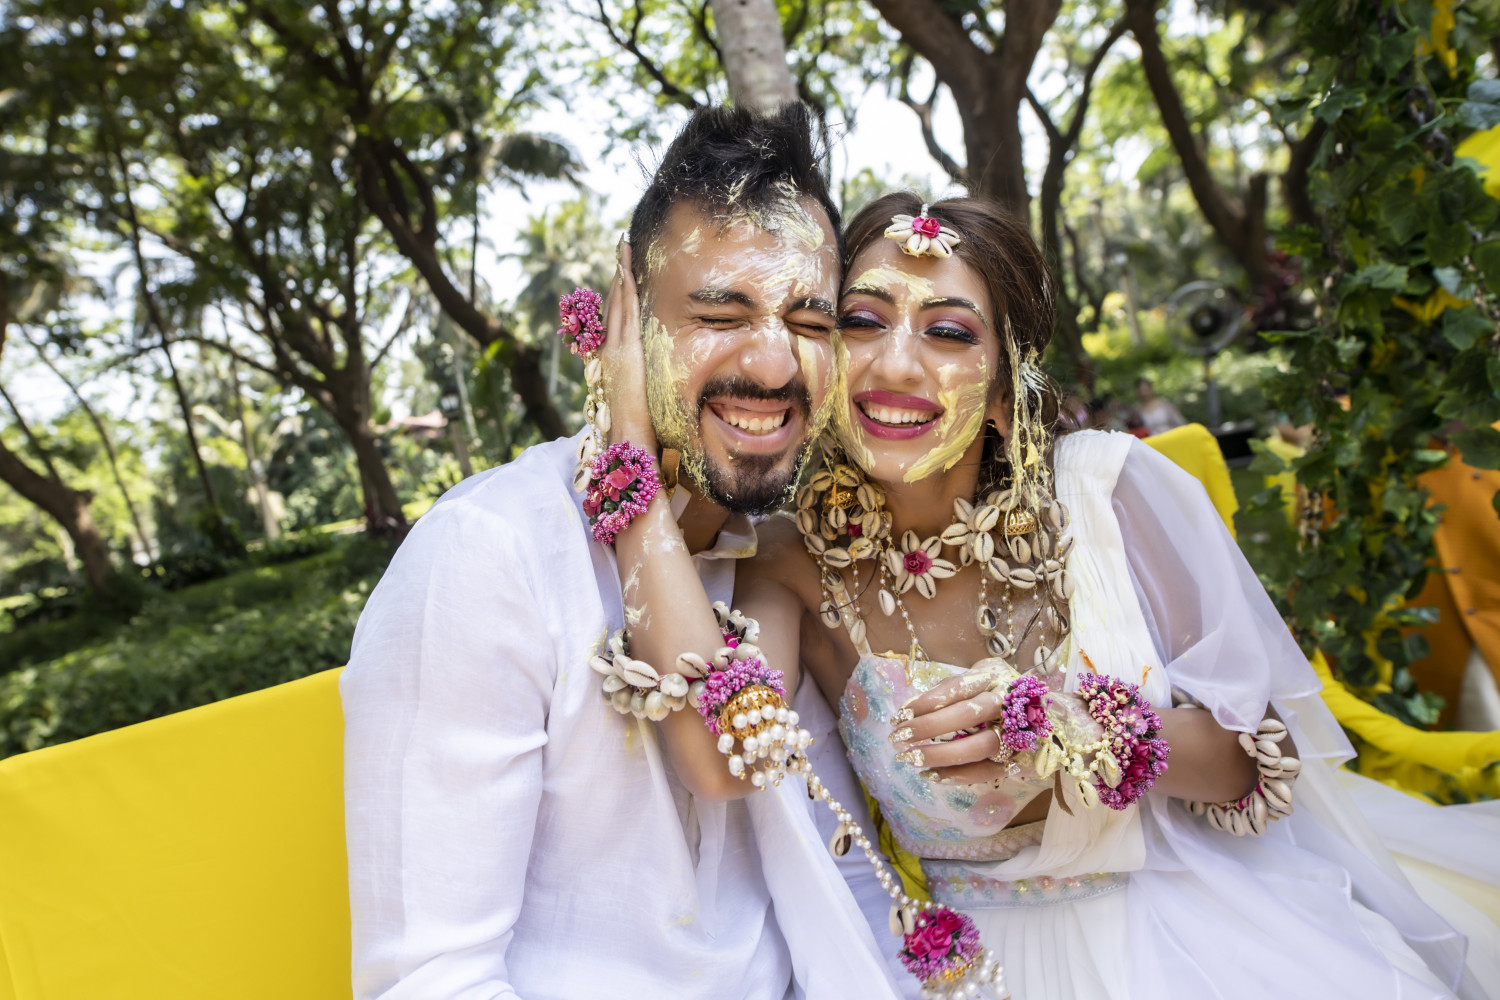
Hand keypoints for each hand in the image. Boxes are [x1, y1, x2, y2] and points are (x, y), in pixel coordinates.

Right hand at [599, 240, 655, 449]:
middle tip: (621, 246)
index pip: (613, 317)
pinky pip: (624, 314)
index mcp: (610, 359)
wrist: (626, 438)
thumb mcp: (635, 396)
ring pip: (616, 303)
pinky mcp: (624, 352)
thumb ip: (638, 379)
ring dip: (620, 273)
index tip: (621, 269)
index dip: (616, 292)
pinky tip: (627, 271)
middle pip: (611, 303)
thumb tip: (646, 374)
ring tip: (623, 248)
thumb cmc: (634, 426)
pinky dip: (624, 290)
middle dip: (617, 274)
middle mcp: (607, 350)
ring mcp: (614, 350)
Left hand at [892, 662, 1021, 784]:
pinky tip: (931, 775)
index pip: (957, 688)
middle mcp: (1010, 702)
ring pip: (979, 746)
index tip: (899, 716)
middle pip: (967, 714)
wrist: (1058, 719)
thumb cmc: (1006, 694)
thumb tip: (913, 708)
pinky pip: (986, 772)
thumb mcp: (983, 678)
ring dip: (941, 755)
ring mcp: (1018, 733)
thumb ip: (953, 688)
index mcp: (996, 678)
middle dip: (929, 727)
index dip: (926, 702)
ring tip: (911, 759)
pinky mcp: (1020, 760)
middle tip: (898, 737)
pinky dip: (957, 775)